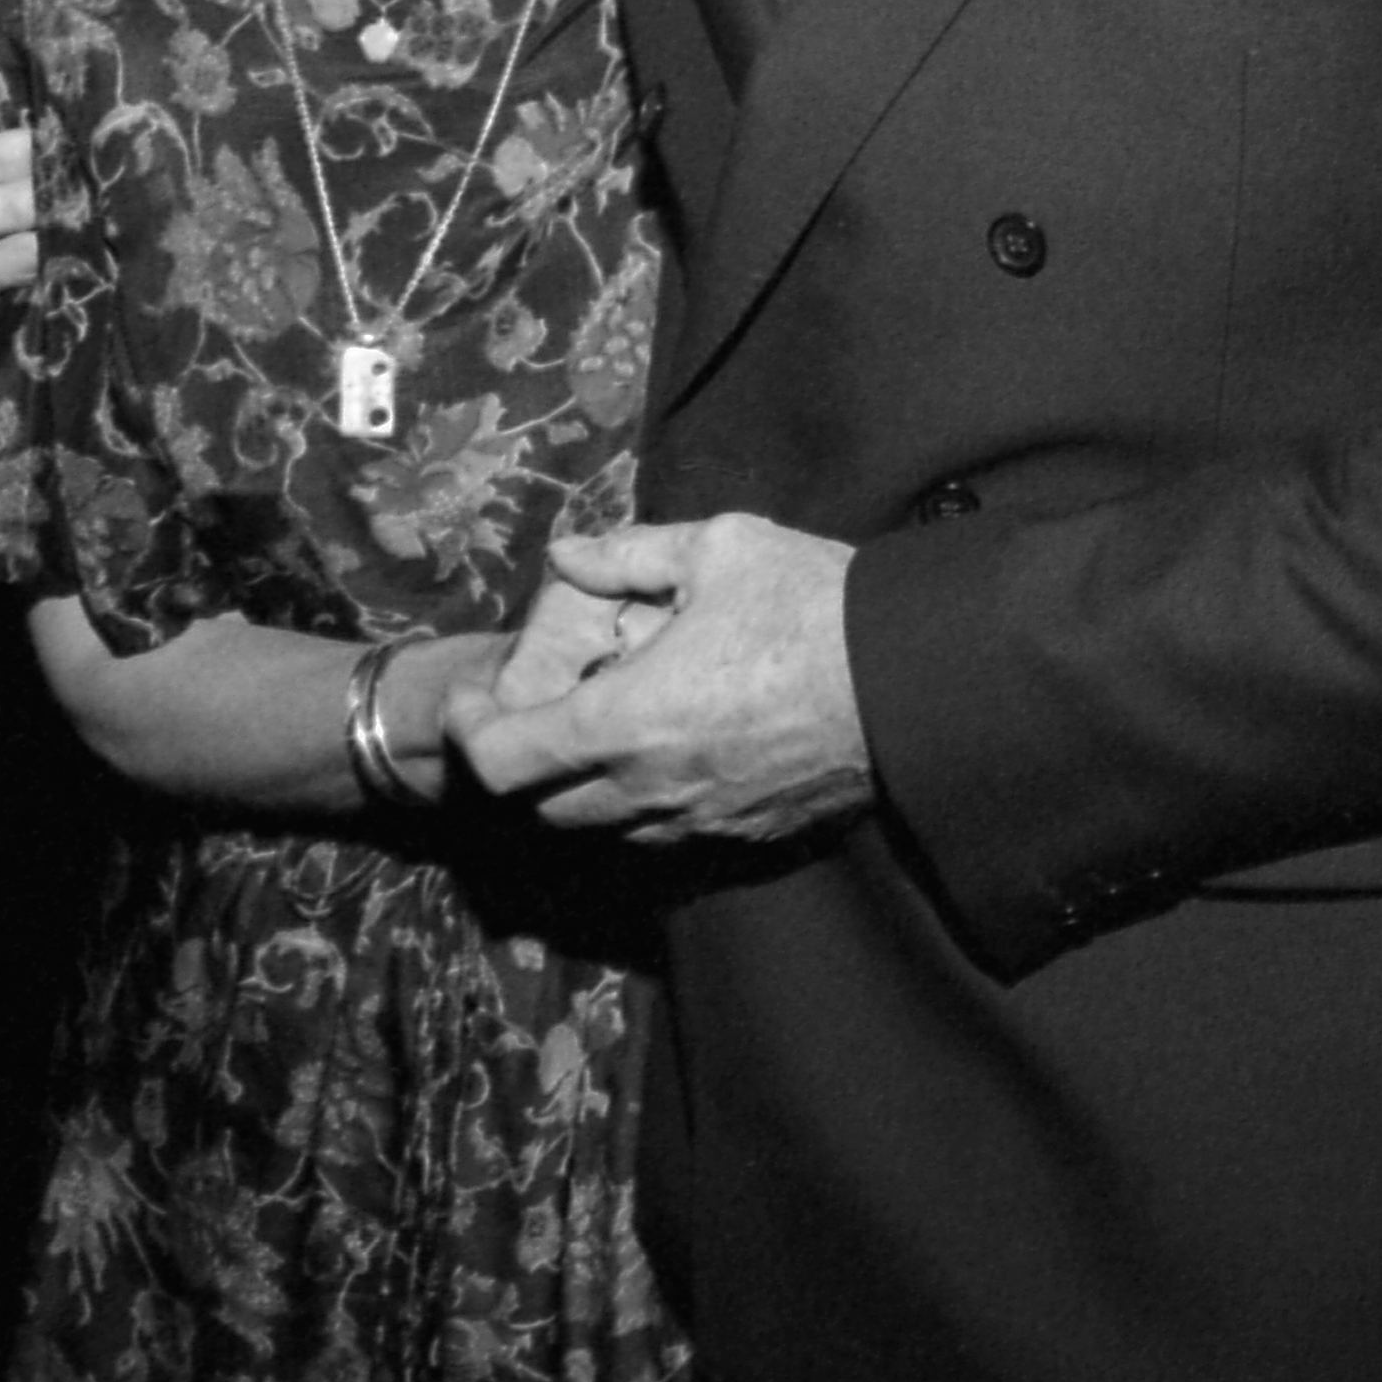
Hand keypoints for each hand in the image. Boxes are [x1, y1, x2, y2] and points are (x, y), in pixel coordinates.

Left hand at [446, 516, 872, 843]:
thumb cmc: (813, 604)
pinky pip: (663, 834)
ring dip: (578, 786)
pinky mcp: (744, 834)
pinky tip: (665, 747)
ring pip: (601, 828)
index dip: (468, 729)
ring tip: (599, 724)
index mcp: (626, 720)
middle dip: (520, 758)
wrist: (912, 679)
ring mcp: (698, 821)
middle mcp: (649, 788)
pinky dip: (638, 802)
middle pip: (541, 805)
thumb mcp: (718, 547)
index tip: (476, 692)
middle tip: (534, 704)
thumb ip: (627, 553)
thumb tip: (566, 555)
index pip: (502, 760)